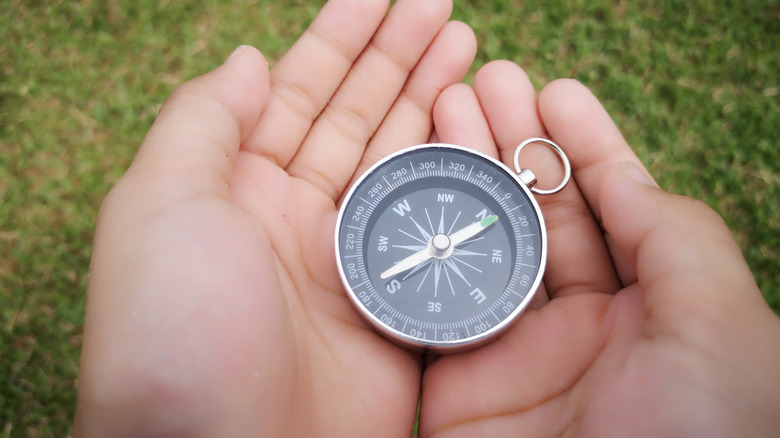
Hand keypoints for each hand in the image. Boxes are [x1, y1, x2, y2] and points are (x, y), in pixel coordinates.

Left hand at [72, 0, 475, 435]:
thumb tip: (252, 58)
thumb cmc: (174, 333)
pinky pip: (431, 233)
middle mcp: (296, 221)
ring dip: (434, 106)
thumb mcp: (158, 206)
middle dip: (400, 60)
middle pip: (358, 119)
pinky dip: (457, 186)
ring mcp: (350, 265)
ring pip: (400, 166)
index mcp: (237, 191)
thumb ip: (203, 122)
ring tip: (469, 50)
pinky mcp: (395, 311)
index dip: (341, 39)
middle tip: (445, 10)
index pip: (297, 94)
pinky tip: (479, 140)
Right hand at [417, 61, 779, 436]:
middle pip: (538, 213)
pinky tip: (409, 189)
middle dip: (514, 142)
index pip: (613, 205)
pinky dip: (417, 245)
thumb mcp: (722, 328)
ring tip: (445, 106)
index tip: (554, 89)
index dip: (584, 142)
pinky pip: (432, 303)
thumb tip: (624, 176)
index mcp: (653, 314)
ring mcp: (512, 356)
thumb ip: (676, 238)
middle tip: (484, 81)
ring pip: (482, 245)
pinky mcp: (452, 387)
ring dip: (464, 175)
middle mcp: (580, 331)